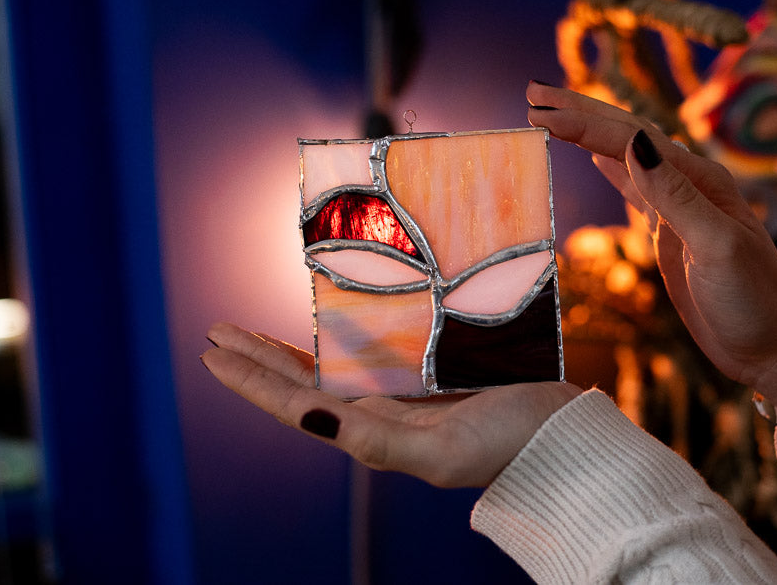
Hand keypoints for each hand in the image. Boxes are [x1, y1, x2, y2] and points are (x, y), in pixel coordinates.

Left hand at [201, 322, 582, 487]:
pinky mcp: (431, 381)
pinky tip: (337, 327)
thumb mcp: (441, 450)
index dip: (252, 381)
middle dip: (258, 359)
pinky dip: (343, 341)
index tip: (211, 353)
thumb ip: (378, 439)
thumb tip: (310, 415)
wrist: (565, 442)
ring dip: (290, 350)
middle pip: (303, 385)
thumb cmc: (510, 446)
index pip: (297, 406)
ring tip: (254, 329)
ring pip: (331, 371)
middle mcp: (380, 418)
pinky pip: (372, 358)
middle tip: (218, 329)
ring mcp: (404, 400)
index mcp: (374, 436)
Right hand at [527, 82, 776, 437]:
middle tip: (532, 92)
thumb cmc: (754, 302)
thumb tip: (634, 145)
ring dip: (588, 132)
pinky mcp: (669, 233)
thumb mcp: (716, 248)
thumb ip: (675, 197)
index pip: (629, 139)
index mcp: (699, 180)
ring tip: (552, 113)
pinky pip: (632, 188)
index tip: (538, 110)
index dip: (583, 122)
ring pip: (624, 156)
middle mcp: (688, 184)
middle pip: (624, 135)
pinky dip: (608, 166)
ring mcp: (677, 207)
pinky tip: (593, 157)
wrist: (774, 349)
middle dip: (579, 110)